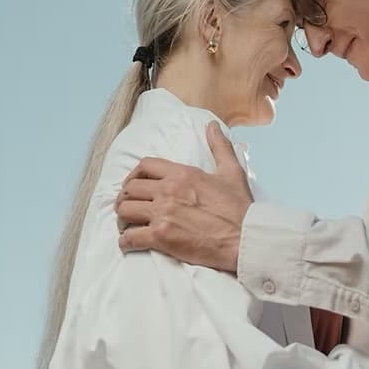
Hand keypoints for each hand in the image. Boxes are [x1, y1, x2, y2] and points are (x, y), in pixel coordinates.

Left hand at [115, 122, 253, 272]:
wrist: (245, 238)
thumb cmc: (240, 208)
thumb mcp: (232, 171)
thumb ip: (220, 146)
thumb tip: (213, 125)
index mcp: (182, 174)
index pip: (145, 165)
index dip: (135, 175)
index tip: (135, 184)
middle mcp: (168, 191)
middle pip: (129, 189)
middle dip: (126, 198)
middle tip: (130, 207)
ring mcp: (163, 214)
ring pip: (125, 211)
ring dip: (123, 219)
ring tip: (128, 225)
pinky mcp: (162, 237)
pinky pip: (130, 238)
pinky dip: (126, 241)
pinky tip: (130, 242)